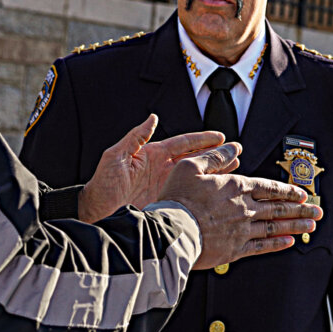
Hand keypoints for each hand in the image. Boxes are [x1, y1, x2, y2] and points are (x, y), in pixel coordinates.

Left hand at [78, 114, 232, 222]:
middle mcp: (163, 170)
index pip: (183, 144)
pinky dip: (206, 192)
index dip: (203, 139)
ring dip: (216, 171)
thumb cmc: (101, 184)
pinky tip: (220, 191)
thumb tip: (153, 118)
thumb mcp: (115, 156)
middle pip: (196, 159)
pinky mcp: (167, 203)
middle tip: (237, 150)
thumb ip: (135, 137)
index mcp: (153, 155)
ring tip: (237, 167)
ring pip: (197, 177)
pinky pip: (191, 196)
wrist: (95, 213)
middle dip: (216, 154)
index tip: (221, 136)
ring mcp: (167, 187)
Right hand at [157, 144, 322, 269]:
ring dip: (295, 225)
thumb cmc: (177, 199)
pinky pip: (262, 247)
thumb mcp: (191, 166)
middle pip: (278, 208)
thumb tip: (233, 147)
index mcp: (235, 187)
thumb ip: (215, 156)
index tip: (302, 193)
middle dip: (300, 209)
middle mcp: (244, 208)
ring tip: (310, 226)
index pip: (269, 188)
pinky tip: (288, 243)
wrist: (172, 232)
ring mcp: (242, 230)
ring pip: (274, 227)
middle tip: (316, 211)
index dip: (287, 190)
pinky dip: (277, 244)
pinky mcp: (235, 250)